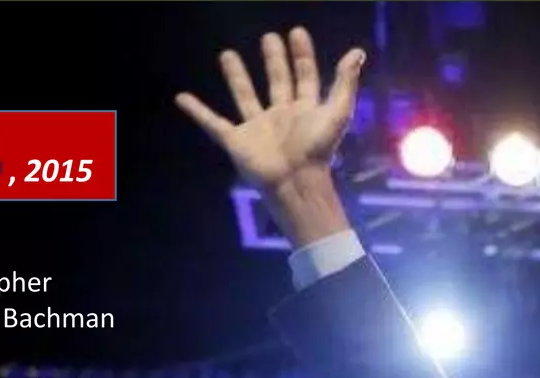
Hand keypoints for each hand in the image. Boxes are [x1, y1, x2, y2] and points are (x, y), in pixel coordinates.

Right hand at [175, 27, 362, 191]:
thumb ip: (345, 82)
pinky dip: (197, 112)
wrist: (296, 183)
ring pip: (245, 95)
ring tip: (227, 54)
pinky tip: (182, 98)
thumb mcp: (337, 112)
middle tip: (269, 38)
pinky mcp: (237, 141)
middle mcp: (282, 116)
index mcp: (306, 110)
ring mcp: (259, 128)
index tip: (297, 32)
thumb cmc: (319, 150)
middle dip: (274, 59)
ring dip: (236, 75)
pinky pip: (213, 123)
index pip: (305, 75)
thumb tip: (357, 52)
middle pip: (278, 81)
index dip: (302, 55)